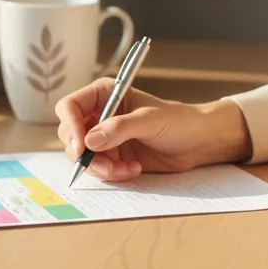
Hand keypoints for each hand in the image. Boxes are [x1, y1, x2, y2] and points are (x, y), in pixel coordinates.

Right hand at [55, 78, 251, 182]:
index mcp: (104, 94)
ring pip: (83, 157)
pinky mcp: (112, 156)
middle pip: (71, 135)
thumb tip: (90, 140)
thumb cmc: (178, 120)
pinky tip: (134, 169)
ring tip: (126, 169)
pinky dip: (112, 174)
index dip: (71, 126)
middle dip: (85, 154)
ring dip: (101, 168)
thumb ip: (120, 128)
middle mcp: (99, 115)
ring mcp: (104, 137)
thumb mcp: (150, 120)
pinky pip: (99, 169)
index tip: (82, 147)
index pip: (70, 106)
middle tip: (106, 166)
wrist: (197, 142)